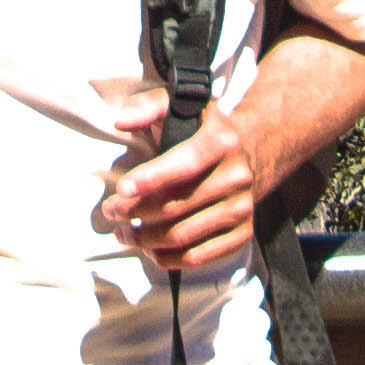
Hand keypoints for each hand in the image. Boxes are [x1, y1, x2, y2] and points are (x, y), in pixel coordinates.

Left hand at [101, 106, 265, 276]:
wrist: (253, 149)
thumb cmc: (202, 129)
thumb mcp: (180, 105)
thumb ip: (148, 106)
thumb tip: (121, 121)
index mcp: (221, 141)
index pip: (185, 164)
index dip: (151, 179)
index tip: (121, 189)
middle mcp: (236, 176)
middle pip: (177, 205)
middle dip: (135, 212)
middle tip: (110, 211)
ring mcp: (241, 208)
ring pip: (183, 234)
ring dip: (145, 239)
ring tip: (122, 233)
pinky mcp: (242, 233)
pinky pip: (200, 257)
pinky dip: (168, 258)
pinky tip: (148, 250)